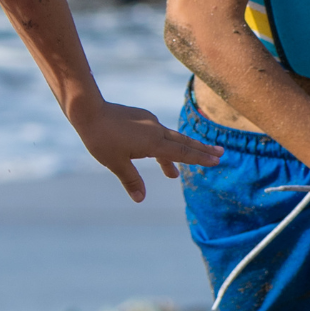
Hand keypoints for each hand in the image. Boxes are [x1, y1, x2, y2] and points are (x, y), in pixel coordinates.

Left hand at [77, 100, 221, 202]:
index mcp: (153, 142)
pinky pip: (158, 134)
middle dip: (201, 150)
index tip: (216, 161)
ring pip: (170, 139)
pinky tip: (153, 153)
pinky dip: (162, 145)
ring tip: (174, 174)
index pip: (182, 152)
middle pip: (183, 142)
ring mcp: (149, 122)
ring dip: (179, 152)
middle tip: (220, 154)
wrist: (89, 111)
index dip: (200, 158)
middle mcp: (155, 130)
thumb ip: (131, 180)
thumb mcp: (115, 163)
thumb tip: (140, 199)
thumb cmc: (101, 138)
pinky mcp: (141, 118)